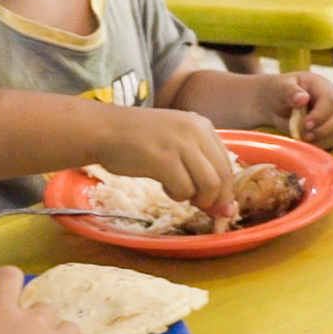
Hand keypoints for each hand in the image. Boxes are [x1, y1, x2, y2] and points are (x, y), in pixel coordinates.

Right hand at [99, 106, 235, 217]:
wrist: (104, 130)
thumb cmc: (138, 140)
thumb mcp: (176, 142)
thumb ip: (200, 167)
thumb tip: (226, 207)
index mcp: (203, 126)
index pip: (228, 164)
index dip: (225, 189)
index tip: (214, 203)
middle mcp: (196, 131)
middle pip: (222, 177)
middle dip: (215, 199)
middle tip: (199, 206)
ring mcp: (180, 144)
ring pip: (209, 185)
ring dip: (197, 198)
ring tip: (178, 192)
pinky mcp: (164, 160)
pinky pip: (185, 189)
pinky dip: (177, 195)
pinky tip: (164, 187)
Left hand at [265, 72, 332, 148]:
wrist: (278, 103)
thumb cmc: (281, 92)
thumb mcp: (281, 88)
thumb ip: (290, 92)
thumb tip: (303, 99)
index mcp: (322, 86)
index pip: (329, 100)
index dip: (320, 114)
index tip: (306, 125)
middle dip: (323, 130)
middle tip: (305, 136)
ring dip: (322, 140)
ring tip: (304, 140)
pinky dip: (322, 145)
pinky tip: (307, 144)